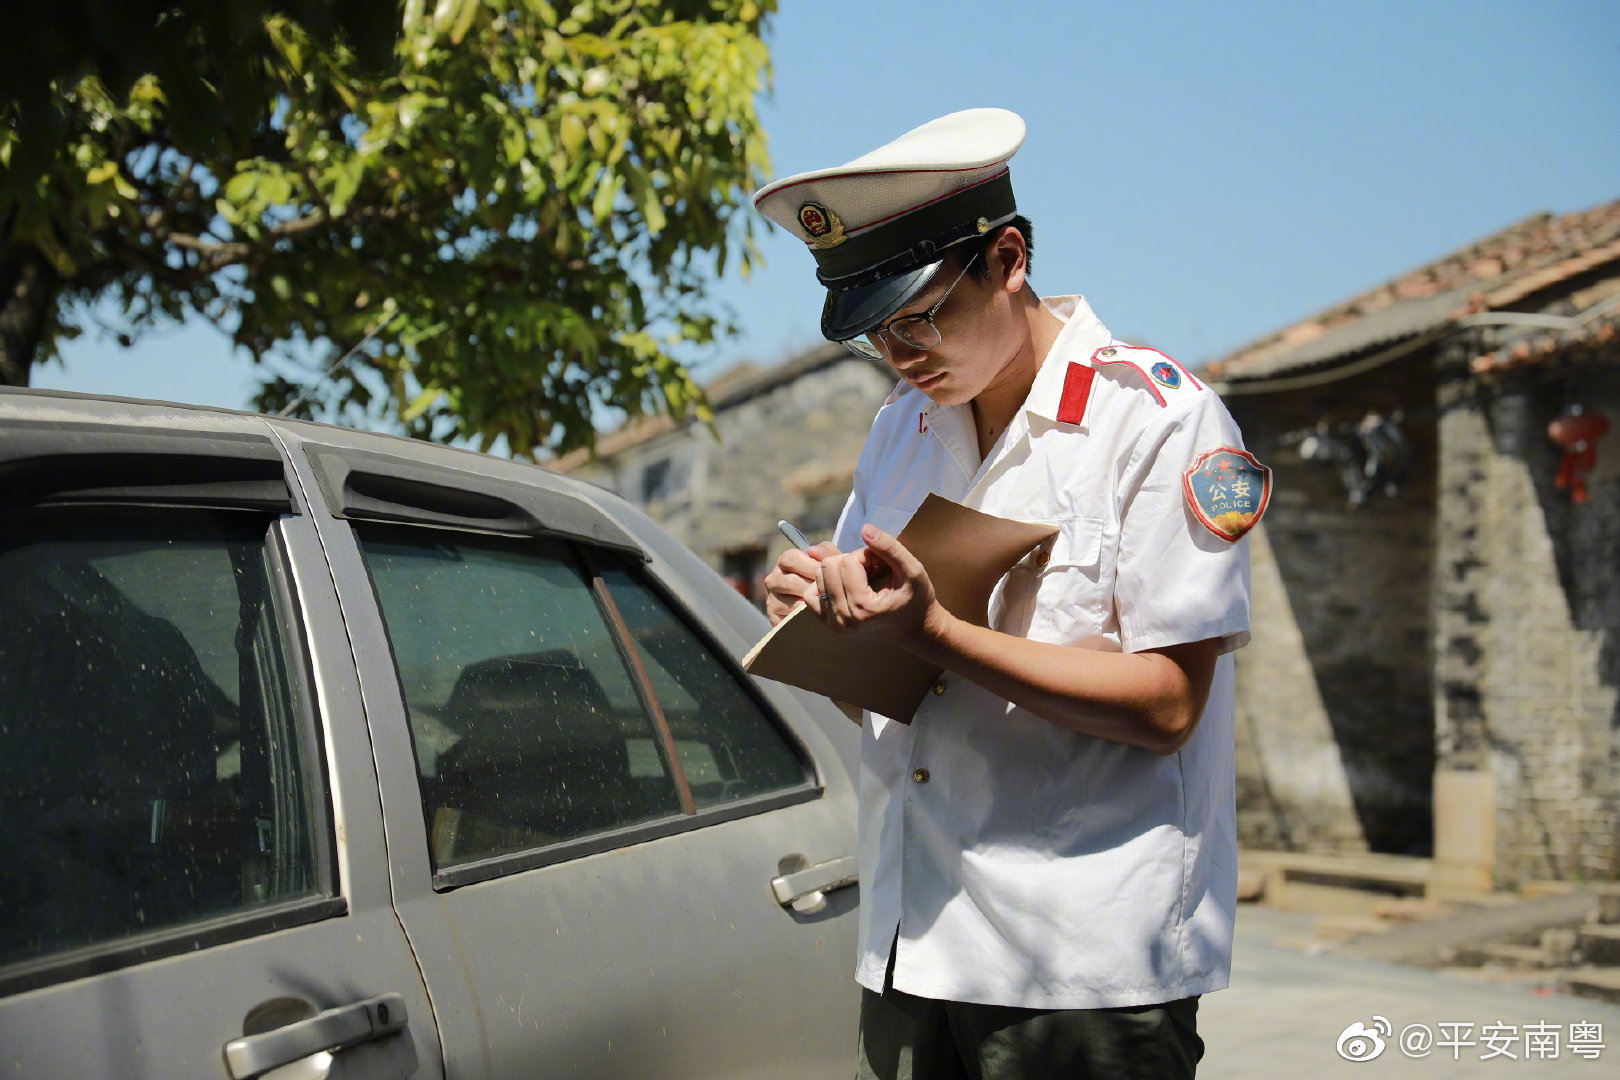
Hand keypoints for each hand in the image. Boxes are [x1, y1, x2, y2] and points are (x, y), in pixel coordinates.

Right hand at [763, 541, 840, 624]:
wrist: (832, 605)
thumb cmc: (829, 578)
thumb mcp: (831, 562)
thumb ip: (826, 552)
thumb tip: (812, 550)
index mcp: (785, 561)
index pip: (790, 559)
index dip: (810, 566)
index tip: (825, 573)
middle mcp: (774, 579)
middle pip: (790, 581)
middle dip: (812, 587)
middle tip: (829, 592)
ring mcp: (773, 600)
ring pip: (791, 602)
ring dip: (810, 604)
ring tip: (825, 604)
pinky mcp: (775, 619)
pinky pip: (790, 620)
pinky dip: (805, 619)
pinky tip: (817, 616)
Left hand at [809, 524, 940, 645]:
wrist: (916, 629)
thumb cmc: (917, 599)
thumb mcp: (912, 569)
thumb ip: (889, 547)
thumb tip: (865, 528)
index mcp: (864, 607)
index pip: (848, 561)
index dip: (866, 555)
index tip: (881, 564)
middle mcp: (844, 619)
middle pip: (828, 567)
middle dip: (850, 561)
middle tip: (871, 571)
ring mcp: (834, 624)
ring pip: (818, 577)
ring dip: (839, 571)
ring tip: (862, 579)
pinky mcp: (829, 625)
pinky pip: (811, 593)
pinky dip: (826, 583)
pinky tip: (847, 586)